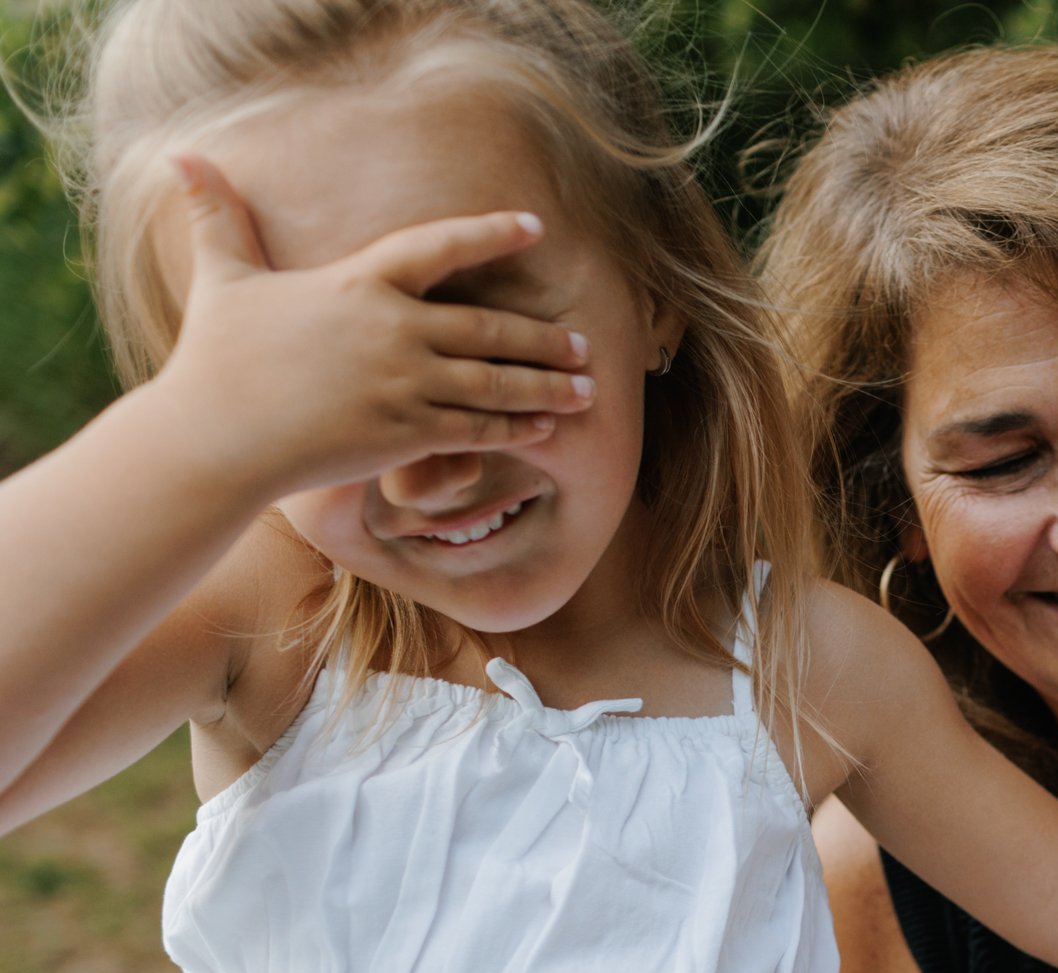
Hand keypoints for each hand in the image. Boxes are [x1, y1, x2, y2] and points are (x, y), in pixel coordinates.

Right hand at [151, 154, 594, 501]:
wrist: (215, 436)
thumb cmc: (217, 359)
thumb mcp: (223, 278)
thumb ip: (219, 219)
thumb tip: (181, 159)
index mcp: (360, 284)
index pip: (439, 247)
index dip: (490, 233)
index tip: (534, 228)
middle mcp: (394, 331)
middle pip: (489, 328)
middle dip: (543, 338)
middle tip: (583, 343)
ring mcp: (404, 385)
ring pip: (495, 385)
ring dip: (546, 388)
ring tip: (584, 390)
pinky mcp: (406, 434)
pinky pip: (476, 430)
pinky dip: (515, 429)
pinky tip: (545, 430)